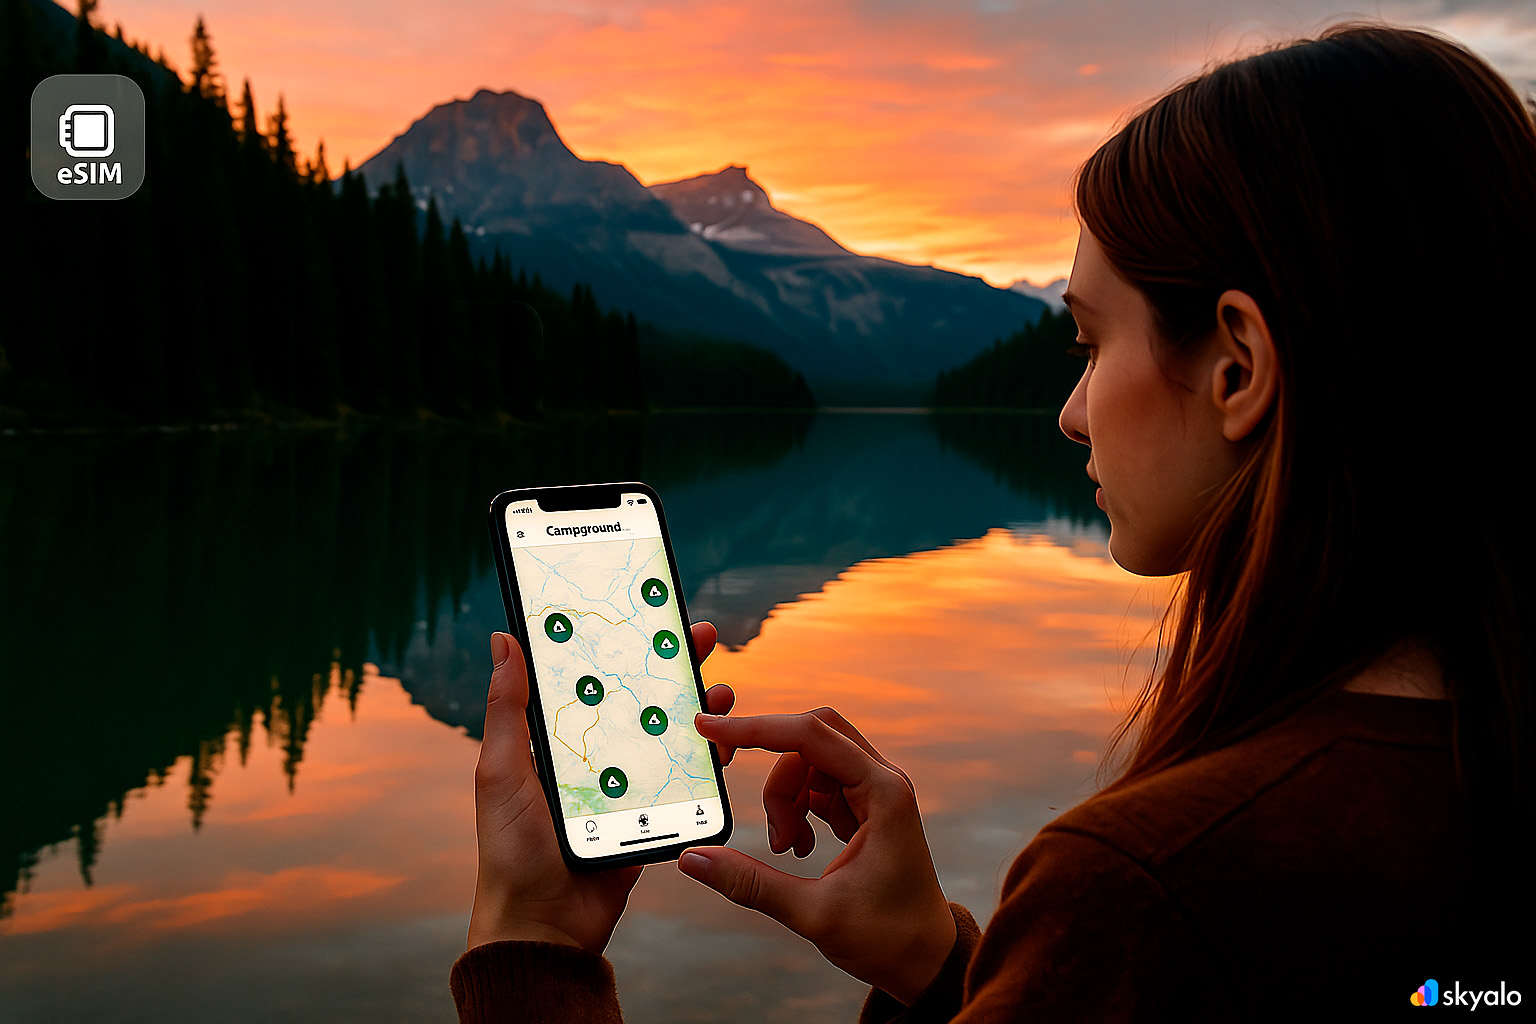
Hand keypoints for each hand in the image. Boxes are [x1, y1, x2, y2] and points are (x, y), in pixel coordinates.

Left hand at [467, 621, 734, 952]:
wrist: (544, 927)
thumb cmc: (510, 850)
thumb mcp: (501, 772)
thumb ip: (507, 710)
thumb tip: (502, 641)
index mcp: (557, 739)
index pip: (593, 678)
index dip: (619, 644)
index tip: (643, 611)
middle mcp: (596, 755)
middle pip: (641, 697)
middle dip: (672, 665)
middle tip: (700, 634)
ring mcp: (627, 785)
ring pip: (670, 733)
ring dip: (698, 708)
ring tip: (720, 687)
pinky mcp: (652, 816)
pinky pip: (685, 780)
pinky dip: (706, 757)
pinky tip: (722, 739)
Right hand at [679, 708, 954, 1005]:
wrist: (926, 961)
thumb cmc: (887, 938)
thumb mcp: (813, 913)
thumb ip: (751, 883)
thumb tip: (692, 859)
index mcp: (883, 793)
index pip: (811, 736)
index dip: (756, 727)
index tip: (709, 728)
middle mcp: (884, 781)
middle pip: (811, 738)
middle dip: (772, 768)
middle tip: (742, 794)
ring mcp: (876, 791)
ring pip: (811, 763)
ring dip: (785, 798)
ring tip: (787, 848)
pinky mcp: (866, 806)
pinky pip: (819, 784)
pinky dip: (798, 808)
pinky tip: (799, 847)